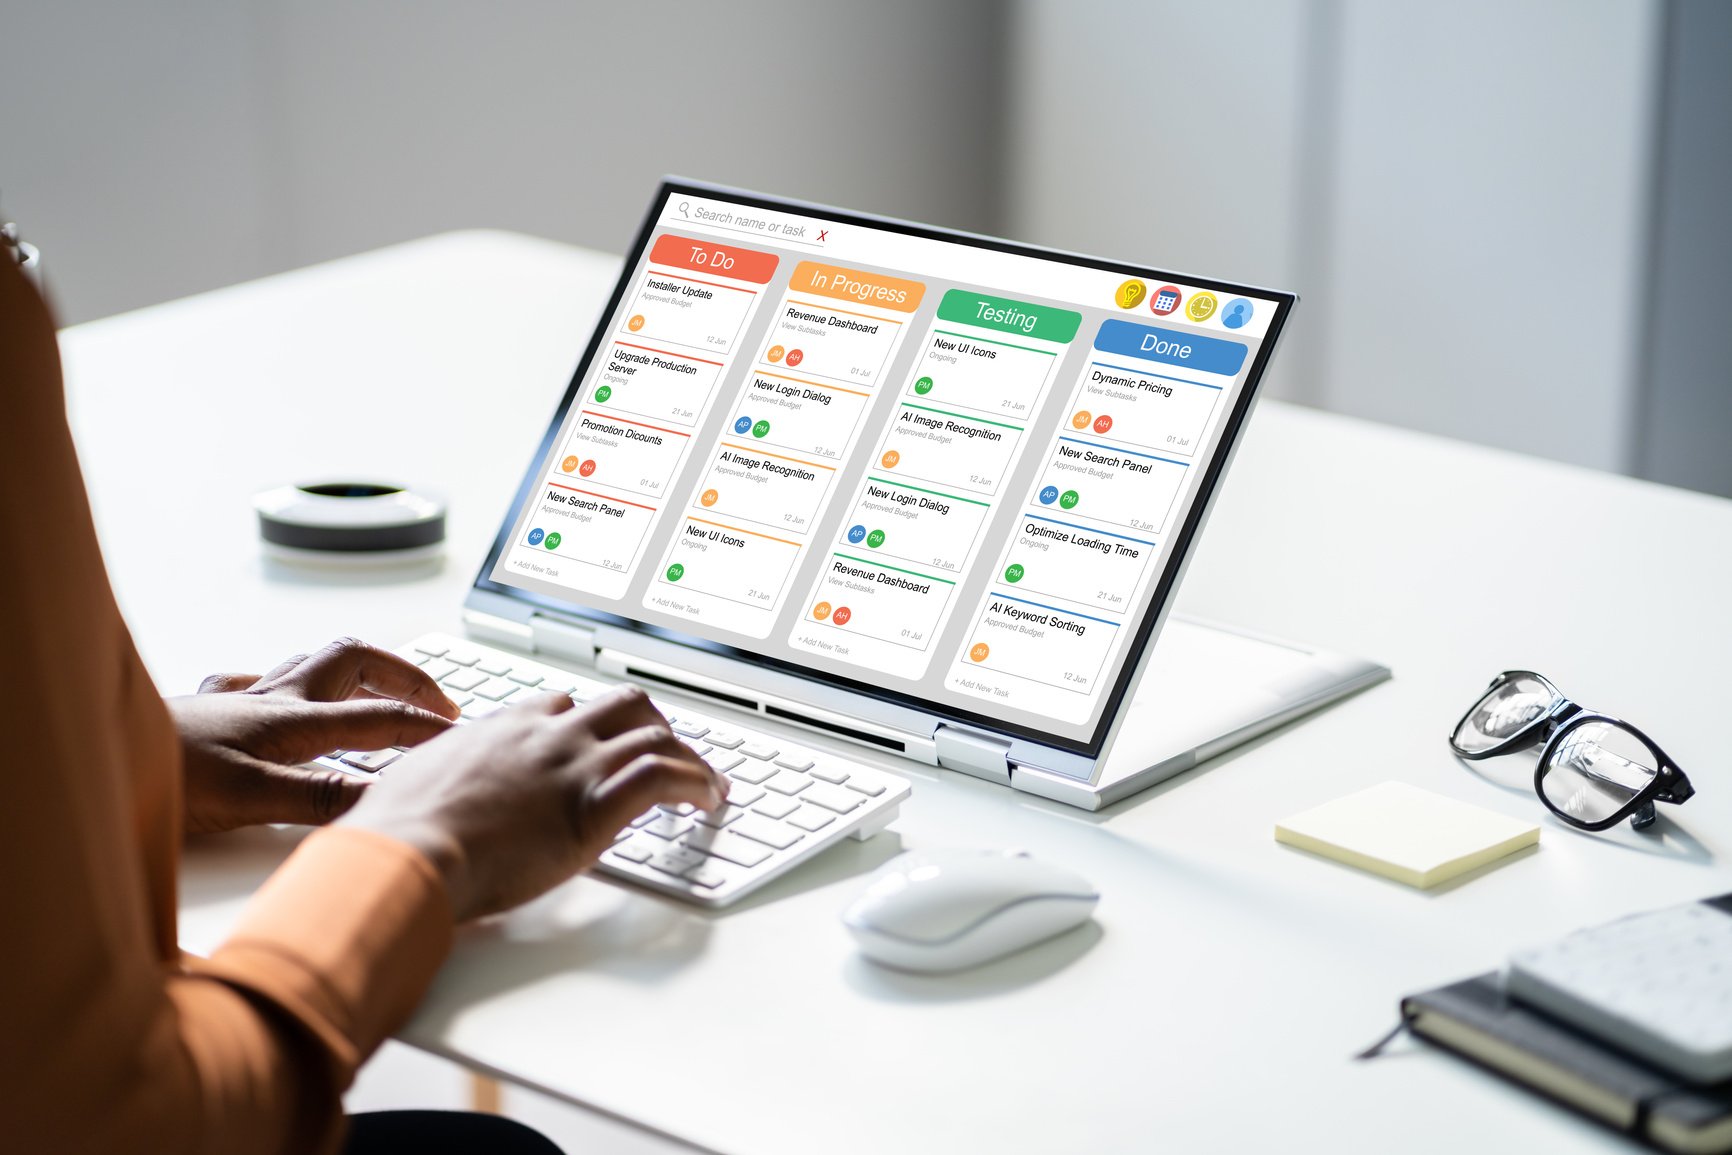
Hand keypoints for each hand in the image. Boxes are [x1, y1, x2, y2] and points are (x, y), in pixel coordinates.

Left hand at [170, 638, 459, 833]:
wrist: (90, 761)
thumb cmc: (157, 777)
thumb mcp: (249, 797)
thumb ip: (321, 797)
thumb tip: (389, 799)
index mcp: (290, 719)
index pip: (380, 718)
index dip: (429, 730)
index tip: (466, 744)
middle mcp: (270, 700)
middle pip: (354, 662)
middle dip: (403, 676)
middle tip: (437, 703)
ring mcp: (239, 703)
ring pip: (311, 666)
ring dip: (355, 673)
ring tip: (380, 691)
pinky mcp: (208, 715)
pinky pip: (259, 685)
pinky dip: (289, 687)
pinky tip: (282, 701)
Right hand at [337, 685, 727, 921]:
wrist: (405, 853)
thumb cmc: (398, 834)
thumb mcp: (415, 786)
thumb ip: (442, 781)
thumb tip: (435, 797)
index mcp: (502, 729)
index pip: (562, 705)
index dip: (592, 723)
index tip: (605, 742)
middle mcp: (544, 736)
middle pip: (621, 703)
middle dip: (654, 724)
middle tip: (671, 752)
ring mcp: (571, 766)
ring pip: (654, 732)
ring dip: (689, 756)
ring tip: (706, 782)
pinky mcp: (592, 806)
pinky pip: (663, 776)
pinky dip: (696, 782)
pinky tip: (707, 800)